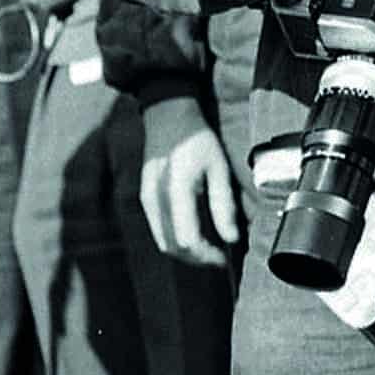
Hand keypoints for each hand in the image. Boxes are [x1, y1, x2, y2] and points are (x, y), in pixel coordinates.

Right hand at [138, 95, 243, 267]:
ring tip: (209, 248)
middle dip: (196, 258)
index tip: (224, 257)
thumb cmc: (197, 138)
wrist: (166, 116)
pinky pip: (158, 230)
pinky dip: (176, 239)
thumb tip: (230, 238)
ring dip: (186, 252)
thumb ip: (223, 204)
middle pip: (172, 247)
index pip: (186, 239)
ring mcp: (146, 200)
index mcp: (176, 189)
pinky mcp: (144, 199)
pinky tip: (194, 232)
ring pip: (163, 242)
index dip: (206, 255)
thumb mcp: (218, 167)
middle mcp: (155, 198)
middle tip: (219, 258)